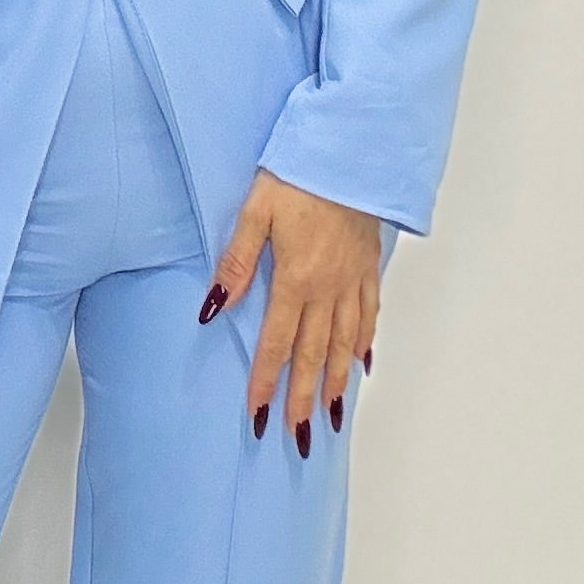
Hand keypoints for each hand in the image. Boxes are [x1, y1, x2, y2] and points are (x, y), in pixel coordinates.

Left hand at [201, 174, 380, 449]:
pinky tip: (361, 364)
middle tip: (297, 434)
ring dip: (335, 382)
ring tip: (329, 414)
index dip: (266, 381)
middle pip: (313, 354)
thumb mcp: (257, 211)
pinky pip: (370, 315)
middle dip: (303, 397)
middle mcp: (328, 288)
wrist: (354, 149)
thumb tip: (213, 308)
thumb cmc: (301, 173)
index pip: (277, 342)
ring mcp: (353, 279)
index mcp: (296, 278)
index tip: (259, 415)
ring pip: (344, 343)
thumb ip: (236, 262)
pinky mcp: (369, 266)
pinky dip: (364, 343)